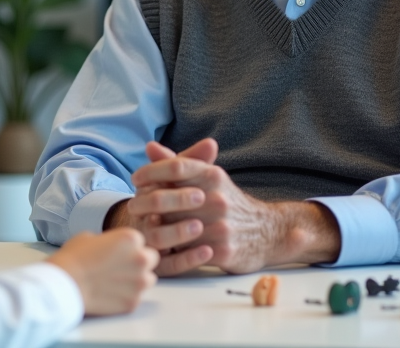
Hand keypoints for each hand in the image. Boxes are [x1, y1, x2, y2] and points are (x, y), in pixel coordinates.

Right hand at [46, 229, 157, 315]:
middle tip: (120, 268)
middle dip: (139, 263)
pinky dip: (126, 297)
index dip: (130, 249)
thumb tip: (114, 248)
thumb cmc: (74, 258)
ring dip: (136, 281)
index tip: (119, 254)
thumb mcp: (92, 237)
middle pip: (151, 260)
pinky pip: (136, 298)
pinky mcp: (133, 303)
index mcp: (132, 238)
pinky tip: (109, 294)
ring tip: (115, 283)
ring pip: (147, 280)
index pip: (142, 242)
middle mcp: (141, 259)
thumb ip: (111, 241)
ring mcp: (139, 283)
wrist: (64, 284)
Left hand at [125, 139, 341, 274]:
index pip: (175, 167)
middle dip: (144, 202)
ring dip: (155, 227)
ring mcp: (220, 226)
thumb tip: (150, 147)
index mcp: (213, 176)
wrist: (267, 233)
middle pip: (167, 199)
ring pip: (172, 227)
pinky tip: (161, 246)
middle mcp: (217, 199)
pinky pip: (186, 252)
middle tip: (132, 206)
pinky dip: (170, 249)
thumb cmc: (229, 202)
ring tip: (144, 225)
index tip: (135, 178)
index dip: (151, 171)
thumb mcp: (209, 178)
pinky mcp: (222, 252)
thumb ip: (179, 163)